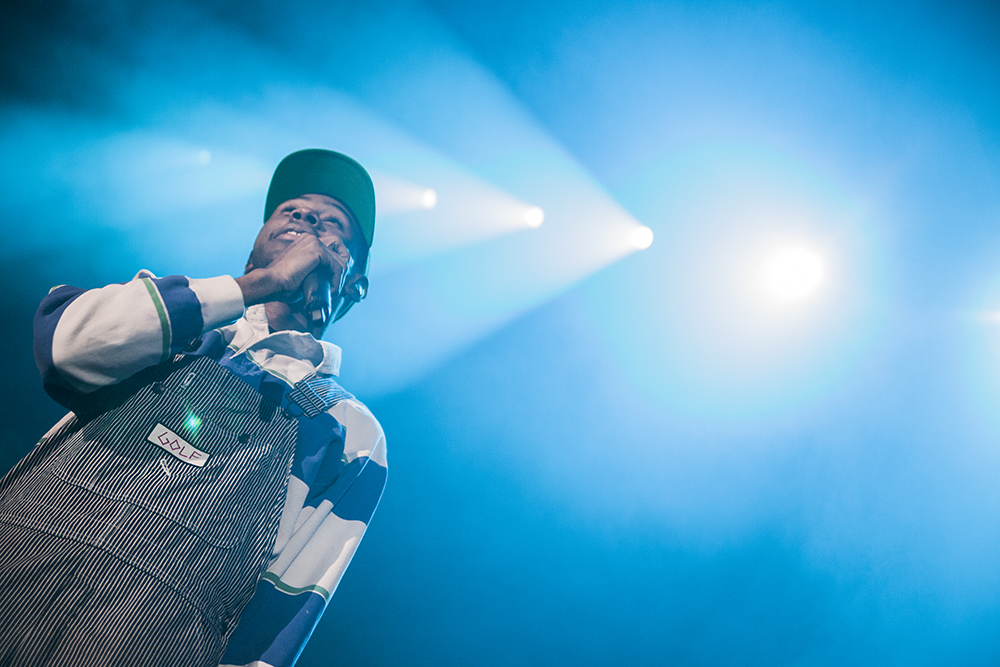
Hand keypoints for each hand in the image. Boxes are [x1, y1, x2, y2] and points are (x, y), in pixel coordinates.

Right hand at [235, 234, 350, 306]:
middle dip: (344, 267)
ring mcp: (314, 242)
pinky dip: (338, 280)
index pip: (333, 246)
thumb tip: (331, 281)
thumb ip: (317, 272)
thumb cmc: (283, 284)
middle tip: (337, 284)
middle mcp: (311, 238)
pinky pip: (338, 266)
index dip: (339, 262)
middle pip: (340, 248)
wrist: (272, 283)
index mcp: (306, 242)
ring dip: (340, 278)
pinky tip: (331, 290)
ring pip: (341, 260)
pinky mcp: (317, 250)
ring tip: (332, 291)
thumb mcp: (304, 275)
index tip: (337, 280)